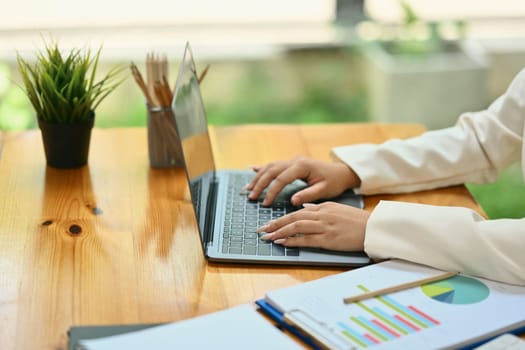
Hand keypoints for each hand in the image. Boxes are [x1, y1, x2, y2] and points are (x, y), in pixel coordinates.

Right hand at [245, 157, 360, 205]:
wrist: (341, 172)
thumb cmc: (334, 182)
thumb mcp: (324, 190)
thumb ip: (308, 195)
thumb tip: (293, 201)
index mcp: (302, 166)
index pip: (282, 179)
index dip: (272, 191)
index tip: (265, 203)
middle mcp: (294, 161)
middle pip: (271, 171)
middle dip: (260, 184)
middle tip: (251, 197)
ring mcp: (291, 161)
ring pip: (270, 167)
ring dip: (258, 177)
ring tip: (247, 189)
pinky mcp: (291, 163)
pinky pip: (273, 165)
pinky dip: (262, 168)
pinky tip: (251, 169)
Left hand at [257, 202, 368, 250]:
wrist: (372, 228)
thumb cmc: (356, 220)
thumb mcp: (336, 209)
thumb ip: (319, 208)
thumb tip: (304, 209)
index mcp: (323, 207)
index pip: (297, 212)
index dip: (281, 218)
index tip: (269, 224)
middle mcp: (321, 215)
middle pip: (292, 219)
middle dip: (275, 224)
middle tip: (261, 230)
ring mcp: (324, 227)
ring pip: (296, 228)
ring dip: (280, 232)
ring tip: (267, 237)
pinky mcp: (328, 240)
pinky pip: (306, 240)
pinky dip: (292, 241)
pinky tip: (282, 242)